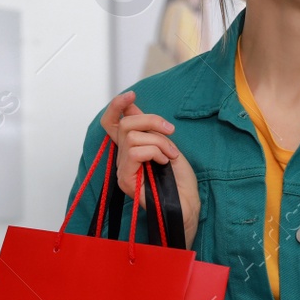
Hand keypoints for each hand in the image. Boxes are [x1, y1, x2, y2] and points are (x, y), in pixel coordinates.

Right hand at [100, 90, 199, 242]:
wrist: (188, 204)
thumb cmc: (180, 179)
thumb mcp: (165, 143)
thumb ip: (147, 127)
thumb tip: (132, 105)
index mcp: (130, 147)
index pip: (111, 122)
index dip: (117, 105)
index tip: (132, 95)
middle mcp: (122, 157)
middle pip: (125, 123)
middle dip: (151, 121)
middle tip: (170, 132)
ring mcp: (122, 169)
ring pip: (133, 136)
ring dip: (159, 142)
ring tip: (171, 155)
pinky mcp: (126, 180)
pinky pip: (136, 152)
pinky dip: (155, 152)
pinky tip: (164, 162)